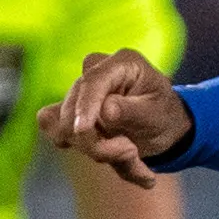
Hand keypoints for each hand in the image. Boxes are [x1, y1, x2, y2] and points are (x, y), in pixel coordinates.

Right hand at [36, 49, 190, 187]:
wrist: (160, 126)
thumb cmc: (162, 114)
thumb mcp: (157, 114)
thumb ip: (132, 111)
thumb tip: (105, 110)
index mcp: (122, 62)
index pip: (93, 81)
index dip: (85, 105)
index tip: (82, 130)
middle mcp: (95, 70)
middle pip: (73, 107)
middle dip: (96, 140)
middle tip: (132, 153)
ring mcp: (78, 90)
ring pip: (62, 124)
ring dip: (95, 148)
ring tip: (130, 154)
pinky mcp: (67, 110)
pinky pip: (56, 132)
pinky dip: (84, 150)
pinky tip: (114, 157)